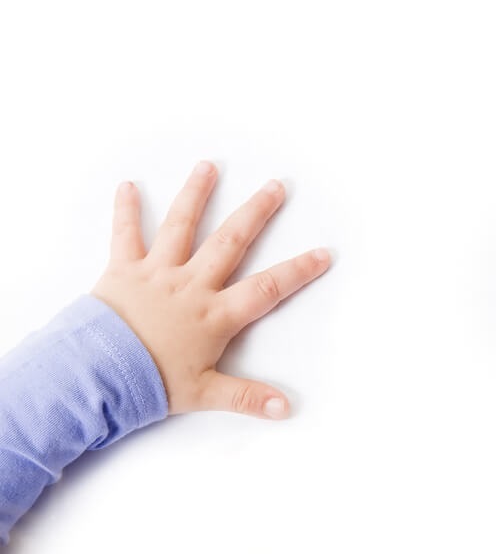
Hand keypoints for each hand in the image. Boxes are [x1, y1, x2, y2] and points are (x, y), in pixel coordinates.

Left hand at [91, 161, 329, 419]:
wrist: (93, 377)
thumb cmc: (149, 384)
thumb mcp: (204, 394)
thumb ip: (247, 397)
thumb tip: (286, 408)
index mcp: (214, 315)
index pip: (267, 288)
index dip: (299, 271)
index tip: (323, 253)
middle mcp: (191, 286)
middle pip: (231, 242)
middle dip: (256, 213)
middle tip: (275, 186)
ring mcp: (157, 273)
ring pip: (181, 227)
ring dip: (196, 195)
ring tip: (208, 167)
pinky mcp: (122, 271)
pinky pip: (125, 235)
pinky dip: (125, 210)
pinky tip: (126, 186)